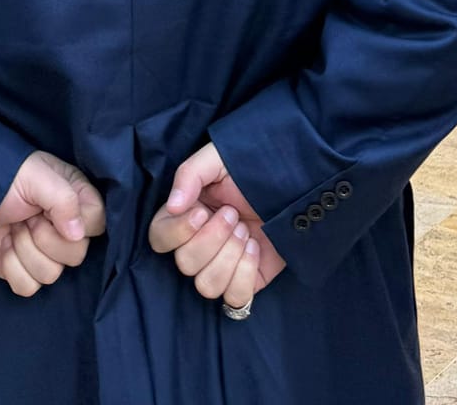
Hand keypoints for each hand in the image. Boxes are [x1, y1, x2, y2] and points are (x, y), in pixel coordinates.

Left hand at [0, 152, 105, 297]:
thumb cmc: (6, 178)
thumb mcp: (36, 176)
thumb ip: (63, 199)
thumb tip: (78, 234)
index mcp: (75, 199)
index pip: (97, 223)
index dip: (78, 223)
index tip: (52, 211)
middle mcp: (65, 228)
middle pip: (76, 255)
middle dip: (44, 238)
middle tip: (28, 218)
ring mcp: (44, 252)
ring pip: (52, 275)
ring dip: (25, 250)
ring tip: (14, 228)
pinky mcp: (23, 271)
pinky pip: (29, 287)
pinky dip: (12, 268)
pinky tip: (4, 246)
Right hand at [148, 141, 285, 303]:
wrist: (297, 182)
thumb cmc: (253, 166)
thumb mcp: (218, 158)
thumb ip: (189, 174)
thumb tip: (172, 206)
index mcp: (186, 214)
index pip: (159, 238)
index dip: (177, 231)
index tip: (202, 213)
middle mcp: (199, 244)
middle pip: (185, 264)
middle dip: (213, 239)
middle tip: (234, 215)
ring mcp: (222, 266)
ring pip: (206, 286)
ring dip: (229, 256)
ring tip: (246, 231)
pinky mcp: (247, 282)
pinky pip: (234, 298)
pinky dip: (245, 274)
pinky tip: (255, 248)